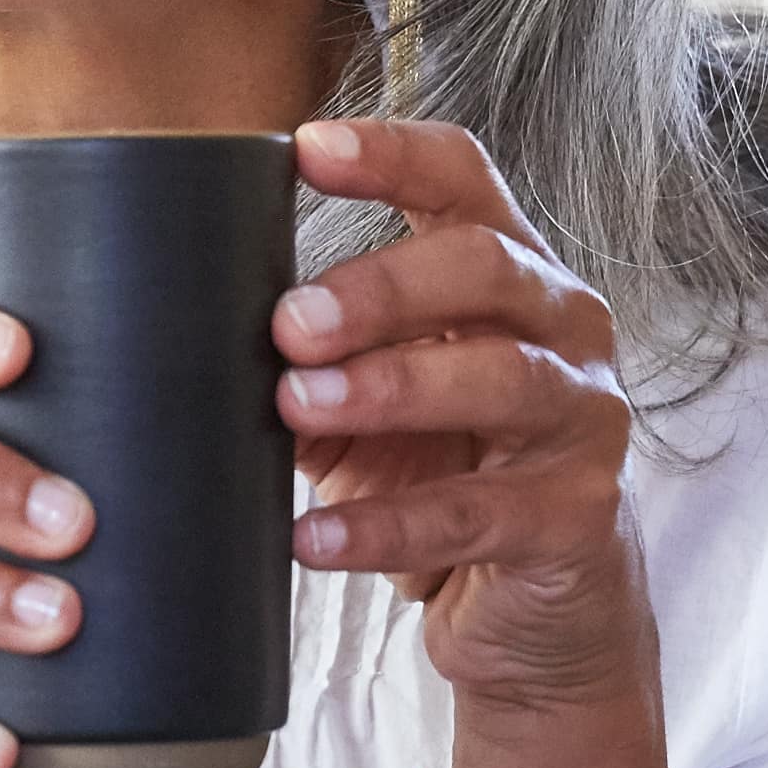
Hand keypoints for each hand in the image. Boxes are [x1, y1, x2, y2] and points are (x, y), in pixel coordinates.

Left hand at [277, 118, 654, 725]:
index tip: (305, 150)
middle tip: (289, 323)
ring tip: (297, 407)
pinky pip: (478, 512)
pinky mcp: (579, 515)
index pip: (464, 178)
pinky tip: (314, 537)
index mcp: (508, 272)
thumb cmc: (445, 479)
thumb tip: (182, 333)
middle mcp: (564, 325)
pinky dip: (388, 526)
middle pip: (485, 265)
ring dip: (391, 387)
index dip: (392, 154)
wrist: (538, 617)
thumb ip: (306, 359)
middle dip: (382, 287)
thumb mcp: (369, 408)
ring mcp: (584, 418)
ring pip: (502, 376)